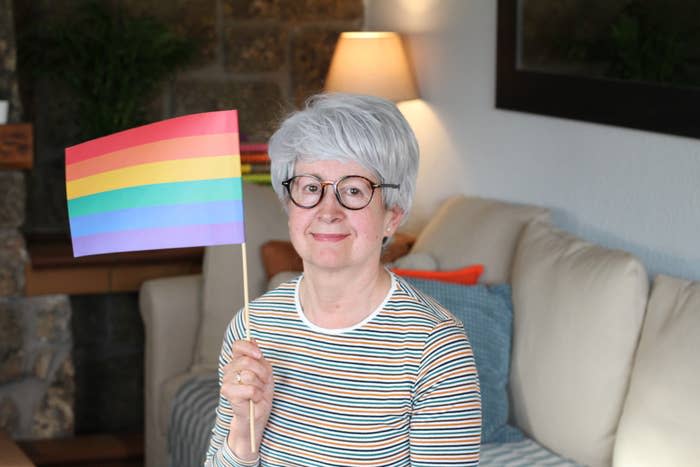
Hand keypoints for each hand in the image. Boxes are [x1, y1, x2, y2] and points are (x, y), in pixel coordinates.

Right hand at [221, 339, 273, 459]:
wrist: (257, 414)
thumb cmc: (261, 392)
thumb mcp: (265, 371)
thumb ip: (258, 357)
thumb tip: (253, 340)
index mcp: (237, 362)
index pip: (238, 346)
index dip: (249, 348)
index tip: (259, 355)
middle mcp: (229, 370)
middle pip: (246, 361)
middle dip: (261, 371)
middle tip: (264, 381)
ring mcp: (227, 381)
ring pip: (249, 375)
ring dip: (260, 384)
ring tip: (259, 391)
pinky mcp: (228, 394)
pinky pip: (250, 389)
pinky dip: (257, 394)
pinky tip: (255, 399)